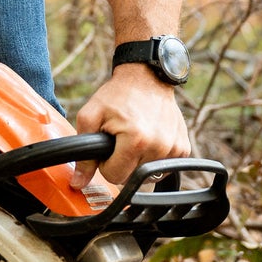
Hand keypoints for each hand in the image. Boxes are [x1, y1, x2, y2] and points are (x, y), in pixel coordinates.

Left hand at [73, 65, 191, 188]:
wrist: (147, 77)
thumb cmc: (117, 95)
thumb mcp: (91, 117)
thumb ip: (83, 154)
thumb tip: (78, 183)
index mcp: (136, 141)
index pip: (114, 176)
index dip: (106, 163)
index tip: (108, 145)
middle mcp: (159, 147)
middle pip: (131, 177)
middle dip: (122, 162)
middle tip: (121, 139)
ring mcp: (174, 148)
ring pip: (148, 175)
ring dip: (139, 161)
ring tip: (136, 138)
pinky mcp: (183, 148)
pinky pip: (164, 168)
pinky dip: (154, 158)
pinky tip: (150, 139)